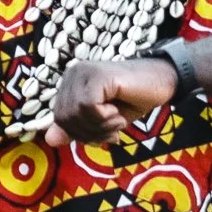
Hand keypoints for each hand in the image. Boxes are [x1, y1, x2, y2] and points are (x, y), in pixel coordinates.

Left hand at [44, 56, 177, 145]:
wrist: (162, 83)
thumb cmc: (133, 100)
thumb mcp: (102, 121)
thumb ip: (76, 128)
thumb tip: (48, 139)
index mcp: (71, 84)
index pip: (59, 119)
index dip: (80, 134)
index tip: (105, 133)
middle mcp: (73, 74)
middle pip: (64, 118)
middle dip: (90, 133)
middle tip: (113, 129)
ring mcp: (84, 72)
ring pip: (75, 114)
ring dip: (100, 126)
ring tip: (117, 120)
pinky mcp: (98, 75)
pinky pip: (88, 106)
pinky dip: (105, 118)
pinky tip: (118, 113)